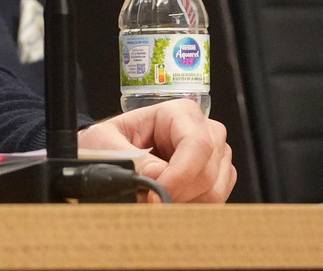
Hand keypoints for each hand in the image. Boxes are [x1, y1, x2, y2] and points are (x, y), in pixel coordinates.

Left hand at [79, 100, 235, 203]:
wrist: (108, 154)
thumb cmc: (107, 143)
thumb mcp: (106, 144)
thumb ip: (131, 159)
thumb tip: (157, 175)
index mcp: (181, 113)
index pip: (196, 145)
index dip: (179, 175)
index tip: (153, 196)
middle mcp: (205, 131)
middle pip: (207, 172)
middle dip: (176, 194)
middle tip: (146, 201)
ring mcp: (215, 156)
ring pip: (213, 191)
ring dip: (182, 204)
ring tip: (153, 200)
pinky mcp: (216, 179)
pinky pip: (215, 203)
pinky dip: (189, 210)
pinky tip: (166, 203)